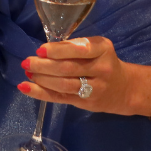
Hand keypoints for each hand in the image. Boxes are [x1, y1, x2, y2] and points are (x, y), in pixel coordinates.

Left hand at [18, 37, 150, 116]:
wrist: (125, 88)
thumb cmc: (104, 62)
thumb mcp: (97, 47)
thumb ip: (75, 47)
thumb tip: (44, 51)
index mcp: (103, 49)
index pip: (79, 49)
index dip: (58, 50)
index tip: (40, 50)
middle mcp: (101, 68)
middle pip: (68, 68)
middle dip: (44, 65)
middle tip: (27, 62)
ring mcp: (94, 88)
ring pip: (63, 85)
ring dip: (41, 79)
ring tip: (27, 73)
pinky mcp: (85, 103)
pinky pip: (59, 97)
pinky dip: (40, 93)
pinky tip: (26, 87)